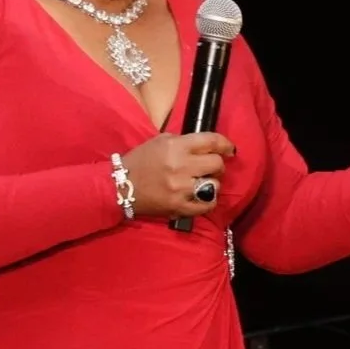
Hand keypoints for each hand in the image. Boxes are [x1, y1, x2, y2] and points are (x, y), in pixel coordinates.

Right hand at [121, 132, 235, 218]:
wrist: (120, 187)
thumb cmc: (140, 162)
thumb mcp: (159, 141)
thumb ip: (183, 141)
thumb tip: (207, 144)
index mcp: (176, 147)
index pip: (211, 141)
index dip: (225, 144)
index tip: (229, 149)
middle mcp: (181, 166)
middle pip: (216, 163)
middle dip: (217, 165)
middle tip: (210, 167)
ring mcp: (181, 189)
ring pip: (215, 185)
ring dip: (212, 183)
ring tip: (202, 183)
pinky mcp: (180, 207)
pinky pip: (208, 205)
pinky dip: (209, 201)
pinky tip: (202, 197)